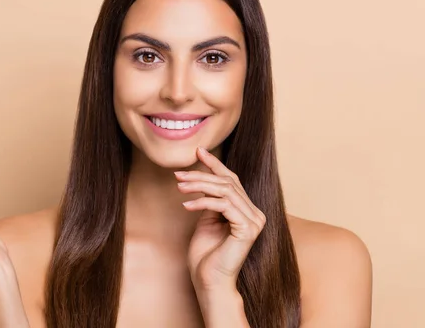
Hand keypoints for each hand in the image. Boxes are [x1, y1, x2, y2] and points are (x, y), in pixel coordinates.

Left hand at [176, 147, 265, 292]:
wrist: (209, 282)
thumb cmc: (205, 255)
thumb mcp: (206, 220)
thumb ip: (210, 201)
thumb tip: (202, 179)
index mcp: (247, 210)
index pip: (232, 180)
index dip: (215, 164)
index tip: (198, 152)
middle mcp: (255, 213)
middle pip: (227, 183)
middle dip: (200, 175)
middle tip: (178, 175)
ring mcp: (254, 221)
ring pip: (225, 191)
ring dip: (198, 186)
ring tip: (179, 188)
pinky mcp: (247, 229)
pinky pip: (224, 205)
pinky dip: (203, 202)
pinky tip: (186, 205)